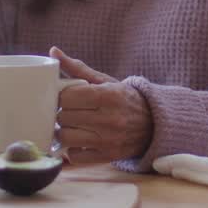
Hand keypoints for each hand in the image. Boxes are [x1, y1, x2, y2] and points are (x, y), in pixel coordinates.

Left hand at [50, 46, 152, 164]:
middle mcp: (110, 118)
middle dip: (62, 113)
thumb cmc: (124, 99)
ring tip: (70, 127)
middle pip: (63, 117)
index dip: (62, 97)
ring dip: (63, 132)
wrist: (153, 124)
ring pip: (66, 137)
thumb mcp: (105, 81)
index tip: (66, 98)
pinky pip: (76, 156)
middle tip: (67, 112)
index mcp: (108, 95)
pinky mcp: (108, 156)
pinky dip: (73, 149)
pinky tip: (79, 141)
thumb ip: (78, 69)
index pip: (67, 97)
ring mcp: (109, 139)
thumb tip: (53, 52)